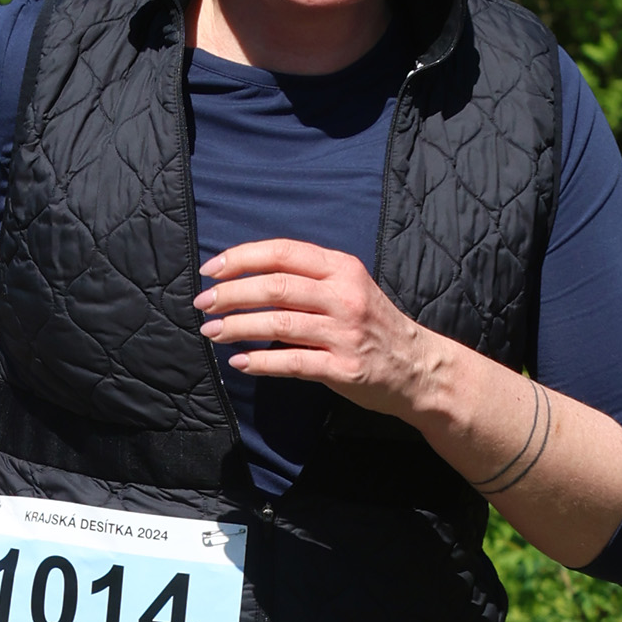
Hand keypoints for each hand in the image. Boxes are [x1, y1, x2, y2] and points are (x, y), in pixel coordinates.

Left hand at [195, 240, 434, 419]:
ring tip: (212, 332)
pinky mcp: (344, 368)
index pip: (283, 253)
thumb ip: (307, 281)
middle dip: (231, 294)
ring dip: (238, 327)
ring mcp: (345, 333)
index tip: (211, 269)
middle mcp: (344, 296)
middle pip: (276, 286)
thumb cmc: (373, 326)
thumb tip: (247, 281)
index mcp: (341, 268)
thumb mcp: (348, 288)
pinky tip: (240, 363)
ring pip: (279, 323)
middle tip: (203, 304)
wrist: (417, 368)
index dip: (242, 258)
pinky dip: (261, 362)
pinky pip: (293, 363)